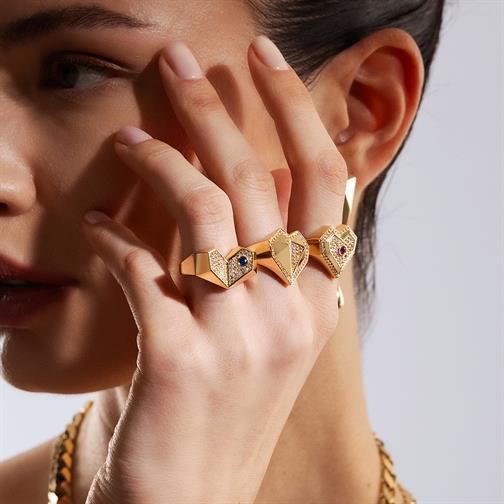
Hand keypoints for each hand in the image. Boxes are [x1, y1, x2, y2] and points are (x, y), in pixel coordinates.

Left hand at [83, 35, 347, 503]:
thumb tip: (254, 185)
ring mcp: (241, 337)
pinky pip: (142, 270)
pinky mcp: (182, 360)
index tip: (263, 60)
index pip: (323, 182)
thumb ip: (272, 265)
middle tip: (181, 61)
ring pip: (202, 211)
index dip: (296, 111)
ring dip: (160, 161)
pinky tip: (97, 226)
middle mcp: (290, 312)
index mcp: (317, 301)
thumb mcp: (269, 334)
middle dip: (218, 107)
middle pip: (258, 178)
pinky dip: (114, 239)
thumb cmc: (228, 411)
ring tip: (128, 138)